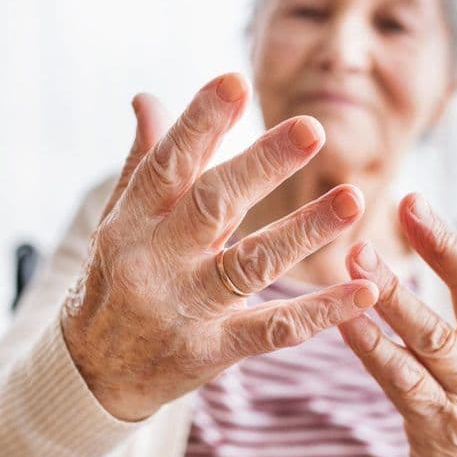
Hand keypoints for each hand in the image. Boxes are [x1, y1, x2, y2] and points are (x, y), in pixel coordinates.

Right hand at [61, 73, 378, 421]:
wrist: (90, 374)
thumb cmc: (113, 281)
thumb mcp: (119, 221)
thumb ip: (143, 161)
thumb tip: (148, 97)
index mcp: (132, 220)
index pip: (168, 164)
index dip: (201, 122)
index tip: (235, 82)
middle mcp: (156, 261)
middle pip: (214, 205)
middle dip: (263, 164)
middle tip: (312, 128)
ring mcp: (186, 308)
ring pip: (251, 264)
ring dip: (305, 230)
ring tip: (353, 198)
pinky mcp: (212, 351)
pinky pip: (274, 329)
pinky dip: (322, 311)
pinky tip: (365, 290)